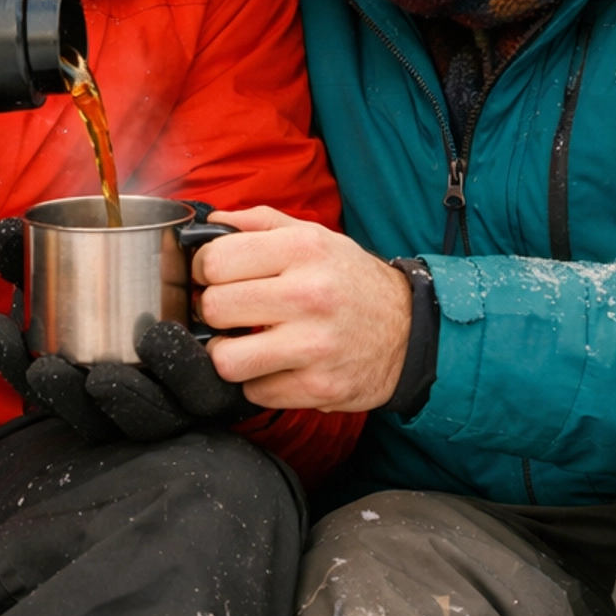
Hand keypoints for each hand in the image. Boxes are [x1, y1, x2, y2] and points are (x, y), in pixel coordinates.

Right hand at [0, 221, 246, 444]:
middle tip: (47, 369)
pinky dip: (182, 370)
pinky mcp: (217, 393)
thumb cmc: (132, 273)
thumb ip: (42, 252)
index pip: (39, 381)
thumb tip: (2, 232)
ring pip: (145, 418)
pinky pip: (200, 394)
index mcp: (83, 378)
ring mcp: (174, 405)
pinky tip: (162, 337)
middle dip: (63, 396)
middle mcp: (126, 402)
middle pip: (89, 415)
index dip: (12, 361)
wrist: (205, 268)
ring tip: (102, 374)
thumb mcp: (83, 259)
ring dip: (121, 399)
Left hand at [194, 207, 411, 410]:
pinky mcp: (318, 387)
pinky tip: (276, 366)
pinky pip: (255, 392)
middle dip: (215, 312)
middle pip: (215, 308)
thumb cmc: (351, 282)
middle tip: (231, 313)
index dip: (205, 271)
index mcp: (303, 249)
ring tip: (245, 344)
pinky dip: (259, 382)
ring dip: (228, 354)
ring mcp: (314, 345)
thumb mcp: (315, 237)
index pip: (216, 261)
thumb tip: (208, 226)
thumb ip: (260, 224)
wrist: (410, 331)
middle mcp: (310, 295)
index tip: (215, 278)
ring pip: (226, 360)